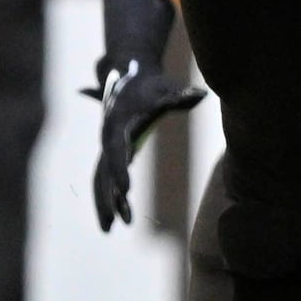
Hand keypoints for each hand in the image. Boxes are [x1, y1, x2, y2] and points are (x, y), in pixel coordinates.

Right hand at [84, 0, 201, 230]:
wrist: (128, 70)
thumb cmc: (149, 81)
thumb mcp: (165, 87)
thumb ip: (179, 96)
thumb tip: (200, 95)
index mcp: (117, 124)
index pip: (116, 151)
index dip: (120, 171)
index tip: (127, 191)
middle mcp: (108, 137)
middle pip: (104, 172)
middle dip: (110, 197)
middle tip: (120, 221)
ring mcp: (109, 145)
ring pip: (100, 179)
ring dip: (104, 203)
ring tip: (108, 230)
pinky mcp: (114, 150)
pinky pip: (105, 178)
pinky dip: (107, 197)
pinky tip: (114, 217)